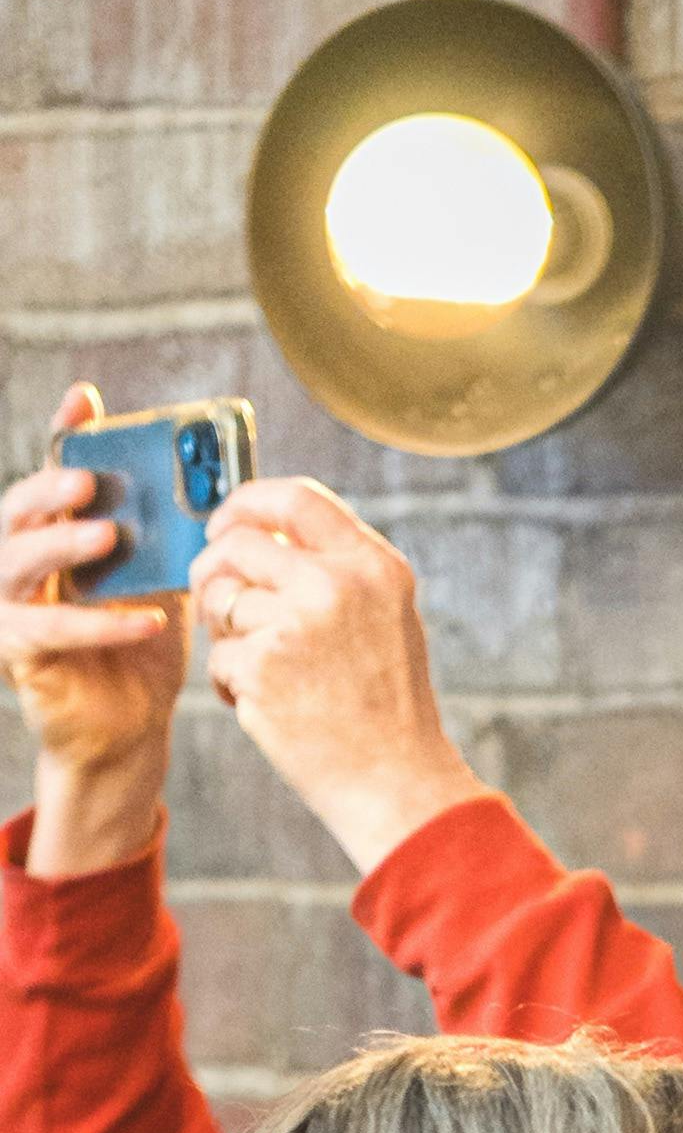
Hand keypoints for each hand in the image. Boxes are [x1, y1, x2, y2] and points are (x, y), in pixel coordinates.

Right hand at [1, 383, 187, 871]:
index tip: (85, 400)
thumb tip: (213, 491)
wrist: (130, 732)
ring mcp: (10, 606)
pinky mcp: (17, 654)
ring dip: (62, 544)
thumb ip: (168, 541)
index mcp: (56, 535)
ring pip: (19, 560)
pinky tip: (145, 619)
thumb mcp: (162, 584)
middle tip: (88, 479)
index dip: (64, 435)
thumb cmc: (145, 654)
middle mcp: (21, 562)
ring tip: (107, 536)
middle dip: (51, 487)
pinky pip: (52, 630)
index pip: (54, 475)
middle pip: (20, 508)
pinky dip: (99, 624)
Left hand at [187, 475, 479, 875]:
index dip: (247, 504)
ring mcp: (296, 624)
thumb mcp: (386, 620)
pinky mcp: (262, 667)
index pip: (295, 499)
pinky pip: (218, 656)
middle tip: (218, 603)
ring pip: (222, 600)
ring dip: (226, 635)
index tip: (225, 524)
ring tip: (264, 671)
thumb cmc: (388, 710)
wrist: (399, 787)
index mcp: (372, 566)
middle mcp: (335, 585)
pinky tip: (267, 707)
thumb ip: (336, 571)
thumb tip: (256, 534)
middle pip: (239, 545)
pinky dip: (230, 683)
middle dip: (215, 570)